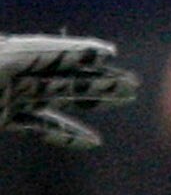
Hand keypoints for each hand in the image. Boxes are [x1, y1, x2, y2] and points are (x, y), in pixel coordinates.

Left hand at [0, 34, 137, 149]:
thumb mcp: (6, 59)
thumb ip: (43, 54)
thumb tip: (92, 52)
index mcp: (11, 53)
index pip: (55, 53)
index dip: (83, 52)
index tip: (111, 54)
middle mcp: (15, 73)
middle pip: (65, 76)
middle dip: (99, 79)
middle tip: (133, 84)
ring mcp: (11, 97)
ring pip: (60, 98)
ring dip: (93, 101)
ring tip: (125, 101)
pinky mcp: (4, 119)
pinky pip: (40, 127)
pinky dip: (67, 135)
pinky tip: (93, 142)